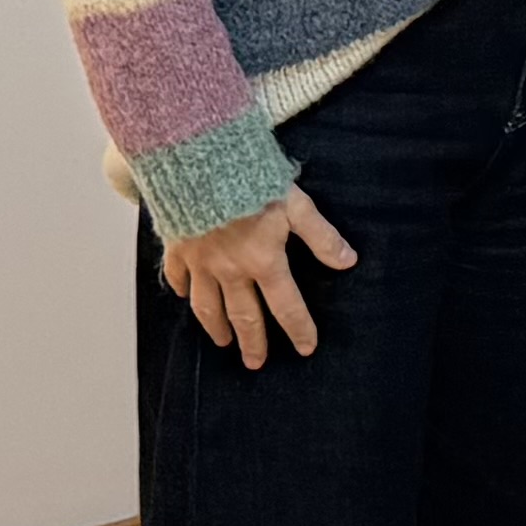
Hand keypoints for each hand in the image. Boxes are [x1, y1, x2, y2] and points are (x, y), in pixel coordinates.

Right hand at [160, 187, 358, 368]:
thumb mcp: (296, 204)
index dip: (299, 329)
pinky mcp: (178, 247)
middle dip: (253, 343)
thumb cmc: (252, 179)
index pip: (286, 306)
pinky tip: (183, 296)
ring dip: (216, 327)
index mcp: (263, 262)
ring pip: (207, 306)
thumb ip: (321, 236)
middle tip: (256, 363)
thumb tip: (348, 261)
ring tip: (223, 342)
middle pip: (244, 316)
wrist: (199, 162)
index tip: (306, 348)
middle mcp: (230, 270)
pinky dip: (181, 290)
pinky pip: (177, 276)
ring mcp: (200, 262)